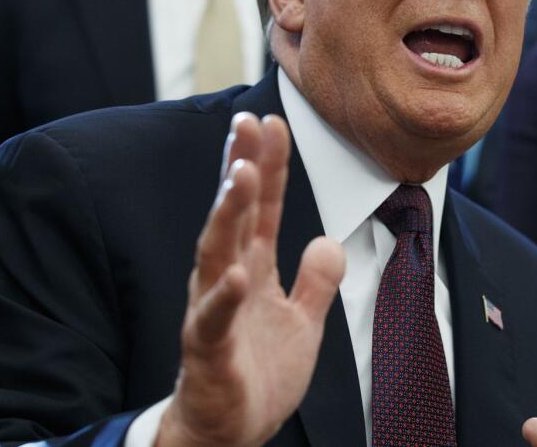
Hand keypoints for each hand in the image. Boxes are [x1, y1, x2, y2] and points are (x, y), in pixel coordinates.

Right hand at [156, 113, 345, 446]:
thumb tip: (328, 241)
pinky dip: (225, 296)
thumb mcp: (303, 322)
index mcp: (251, 269)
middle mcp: (227, 280)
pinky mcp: (208, 351)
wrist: (230, 432)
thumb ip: (315, 281)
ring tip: (242, 175)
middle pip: (234, 215)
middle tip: (247, 123)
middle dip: (242, 167)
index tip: (271, 122)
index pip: (261, 208)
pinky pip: (215, 320)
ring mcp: (213, 312)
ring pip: (216, 254)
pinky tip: (238, 272)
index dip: (268, 166)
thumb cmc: (258, 375)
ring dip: (228, 214)